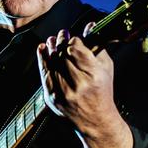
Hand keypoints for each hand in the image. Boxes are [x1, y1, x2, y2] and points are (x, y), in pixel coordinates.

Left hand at [36, 24, 132, 147]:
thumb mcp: (106, 69)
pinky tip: (42, 49)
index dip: (73, 40)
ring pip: (52, 62)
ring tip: (52, 40)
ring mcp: (62, 92)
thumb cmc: (102, 92)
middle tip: (62, 34)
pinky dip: (42, 59)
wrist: (95, 121)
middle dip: (61, 41)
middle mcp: (77, 84)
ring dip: (50, 48)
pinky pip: (44, 73)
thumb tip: (90, 25)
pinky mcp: (51, 97)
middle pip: (62, 54)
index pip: (76, 49)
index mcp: (94, 75)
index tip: (73, 37)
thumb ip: (97, 46)